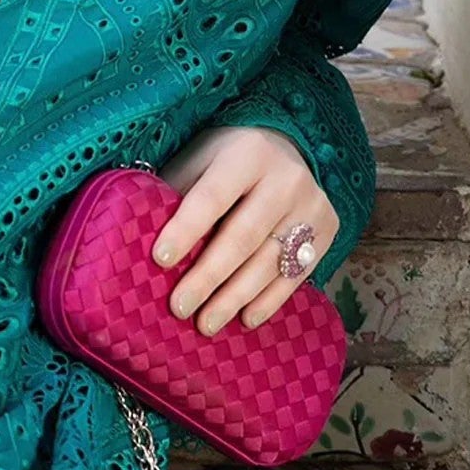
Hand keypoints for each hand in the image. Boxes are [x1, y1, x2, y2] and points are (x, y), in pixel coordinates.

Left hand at [152, 124, 339, 335]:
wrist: (283, 147)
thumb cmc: (224, 160)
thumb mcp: (198, 161)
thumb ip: (177, 194)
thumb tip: (142, 239)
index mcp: (247, 152)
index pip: (214, 196)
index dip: (187, 229)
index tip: (160, 260)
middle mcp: (286, 176)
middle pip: (243, 236)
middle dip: (208, 276)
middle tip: (180, 307)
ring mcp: (312, 204)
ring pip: (270, 261)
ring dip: (235, 297)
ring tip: (206, 323)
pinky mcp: (328, 228)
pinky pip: (296, 274)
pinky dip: (269, 300)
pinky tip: (245, 319)